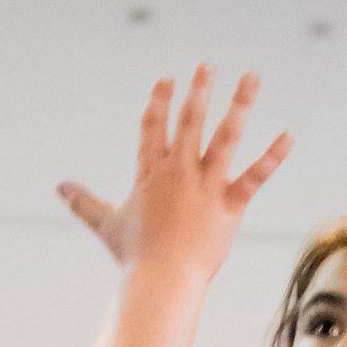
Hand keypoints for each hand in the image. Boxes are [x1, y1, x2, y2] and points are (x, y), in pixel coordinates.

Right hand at [57, 65, 290, 275]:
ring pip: (225, 137)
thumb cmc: (134, 256)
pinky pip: (254, 176)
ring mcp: (205, 186)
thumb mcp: (106, 224)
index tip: (167, 80)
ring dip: (239, 105)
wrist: (161, 280)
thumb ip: (83, 202)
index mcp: (150, 175)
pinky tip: (288, 137)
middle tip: (207, 66)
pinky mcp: (229, 205)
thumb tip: (58, 186)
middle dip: (198, 91)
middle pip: (189, 122)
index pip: (153, 130)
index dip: (159, 103)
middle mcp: (178, 173)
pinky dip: (272, 157)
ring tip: (251, 77)